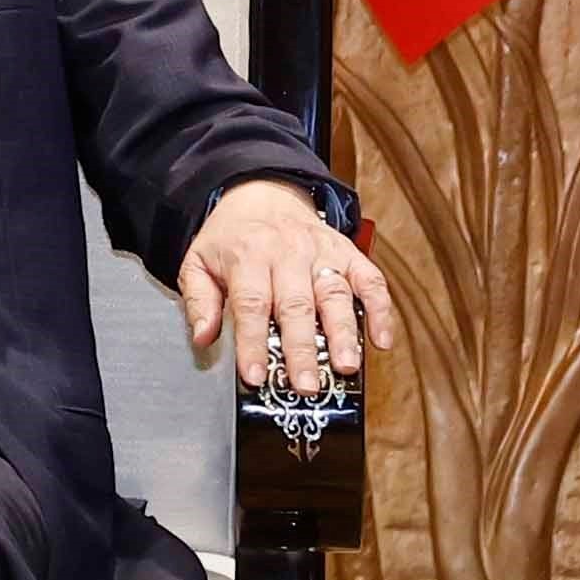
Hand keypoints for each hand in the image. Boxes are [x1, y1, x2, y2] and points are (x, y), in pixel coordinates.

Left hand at [176, 179, 394, 396]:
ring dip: (343, 334)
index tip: (256, 375)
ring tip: (345, 368)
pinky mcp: (349, 253)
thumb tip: (203, 337)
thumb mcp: (198, 261)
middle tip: (306, 385)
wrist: (261, 194)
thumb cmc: (231, 238)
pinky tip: (381, 340)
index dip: (253, 343)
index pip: (251, 306)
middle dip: (303, 350)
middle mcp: (288, 254)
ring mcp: (322, 253)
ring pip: (336, 295)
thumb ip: (198, 300)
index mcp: (247, 257)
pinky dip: (380, 311)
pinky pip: (371, 281)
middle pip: (296, 306)